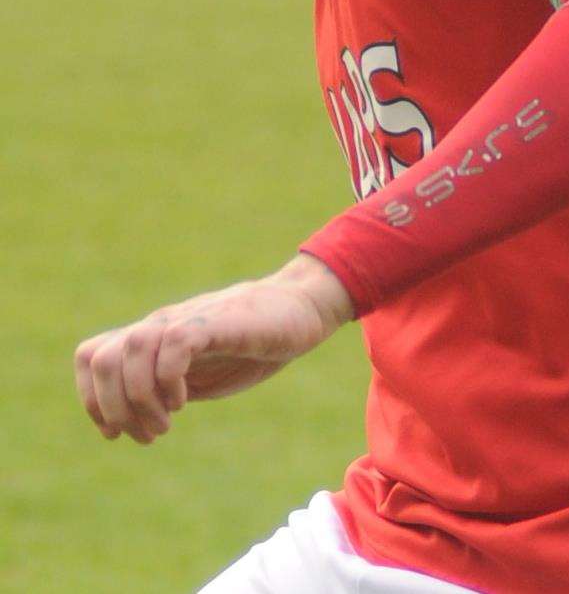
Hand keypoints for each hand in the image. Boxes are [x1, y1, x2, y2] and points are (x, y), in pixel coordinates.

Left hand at [74, 253, 353, 445]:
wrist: (302, 309)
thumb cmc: (253, 343)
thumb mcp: (200, 372)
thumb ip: (165, 386)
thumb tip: (130, 420)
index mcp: (154, 340)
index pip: (92, 356)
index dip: (92, 400)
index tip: (117, 433)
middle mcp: (162, 326)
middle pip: (101, 357)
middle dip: (113, 408)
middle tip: (149, 434)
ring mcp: (187, 321)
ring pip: (129, 349)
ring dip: (139, 399)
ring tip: (168, 422)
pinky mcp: (216, 322)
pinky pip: (172, 343)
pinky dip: (167, 380)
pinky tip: (186, 400)